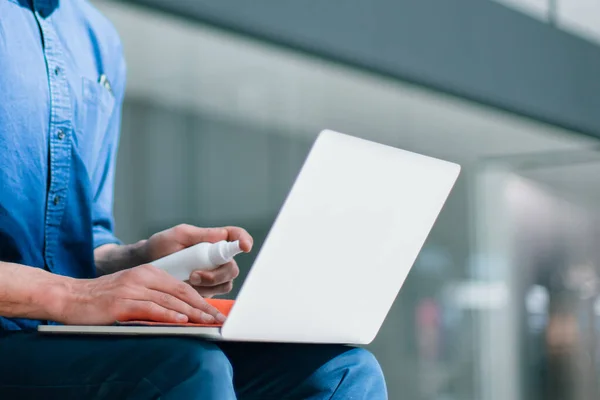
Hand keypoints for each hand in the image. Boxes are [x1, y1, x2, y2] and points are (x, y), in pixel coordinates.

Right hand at [59, 264, 225, 324]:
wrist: (70, 296)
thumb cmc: (104, 296)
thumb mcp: (134, 288)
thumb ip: (156, 295)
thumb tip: (182, 311)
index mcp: (149, 272)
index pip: (182, 286)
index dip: (201, 300)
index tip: (215, 312)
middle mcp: (143, 277)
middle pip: (180, 292)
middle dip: (202, 307)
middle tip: (218, 319)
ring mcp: (131, 289)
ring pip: (168, 300)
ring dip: (191, 313)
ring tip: (206, 321)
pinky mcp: (120, 303)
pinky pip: (149, 308)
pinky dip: (167, 315)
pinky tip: (181, 321)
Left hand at [142, 224, 252, 296]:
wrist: (146, 265)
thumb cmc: (161, 246)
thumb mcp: (179, 235)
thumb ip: (200, 234)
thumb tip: (223, 235)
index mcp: (213, 240)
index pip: (236, 237)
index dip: (244, 241)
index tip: (244, 246)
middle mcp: (217, 258)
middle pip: (232, 267)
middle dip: (216, 275)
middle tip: (194, 275)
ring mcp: (213, 275)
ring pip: (225, 284)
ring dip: (208, 285)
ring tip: (188, 280)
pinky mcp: (206, 290)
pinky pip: (214, 295)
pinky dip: (202, 294)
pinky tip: (187, 289)